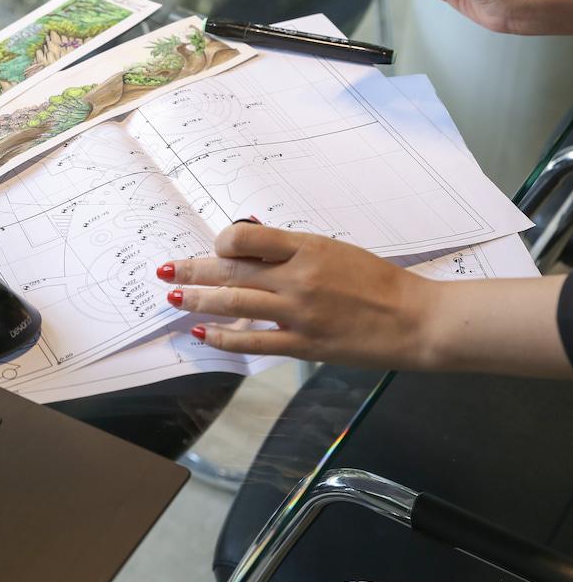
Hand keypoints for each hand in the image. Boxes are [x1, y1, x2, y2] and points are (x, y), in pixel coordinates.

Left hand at [157, 223, 435, 367]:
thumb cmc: (379, 282)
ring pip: (235, 304)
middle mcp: (298, 278)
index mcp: (308, 247)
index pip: (247, 237)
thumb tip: (252, 242)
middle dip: (193, 270)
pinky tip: (203, 332)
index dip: (222, 242)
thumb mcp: (336, 250)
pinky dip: (223, 337)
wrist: (413, 319)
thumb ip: (294, 249)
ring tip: (175, 297)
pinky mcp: (303, 345)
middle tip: (167, 270)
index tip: (213, 248)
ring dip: (199, 300)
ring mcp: (299, 313)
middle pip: (231, 271)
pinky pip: (253, 341)